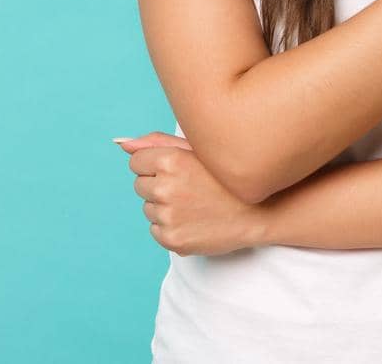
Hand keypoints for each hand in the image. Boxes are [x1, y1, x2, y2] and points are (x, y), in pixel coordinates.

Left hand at [115, 131, 266, 255]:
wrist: (259, 211)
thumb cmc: (228, 176)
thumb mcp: (198, 149)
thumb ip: (157, 142)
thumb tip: (122, 143)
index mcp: (170, 160)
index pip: (136, 161)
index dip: (155, 163)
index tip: (176, 169)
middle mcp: (165, 188)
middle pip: (139, 184)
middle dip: (157, 184)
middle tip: (189, 187)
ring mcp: (168, 216)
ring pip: (147, 208)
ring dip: (164, 206)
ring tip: (194, 203)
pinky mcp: (171, 239)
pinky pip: (156, 230)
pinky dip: (170, 226)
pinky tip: (194, 219)